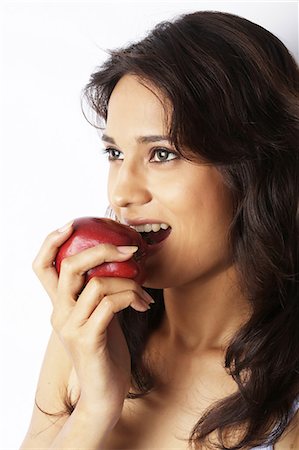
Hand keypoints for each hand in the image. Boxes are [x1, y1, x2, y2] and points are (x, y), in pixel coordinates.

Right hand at [32, 221, 152, 421]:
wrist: (104, 394)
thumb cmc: (106, 351)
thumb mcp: (99, 316)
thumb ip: (99, 293)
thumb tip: (119, 263)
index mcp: (60, 305)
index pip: (41, 267)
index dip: (51, 242)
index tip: (72, 225)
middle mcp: (59, 313)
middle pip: (70, 266)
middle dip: (102, 250)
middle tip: (131, 251)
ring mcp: (71, 327)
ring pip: (99, 284)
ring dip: (130, 283)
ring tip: (144, 294)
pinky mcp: (88, 340)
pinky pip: (111, 304)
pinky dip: (132, 298)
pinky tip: (143, 305)